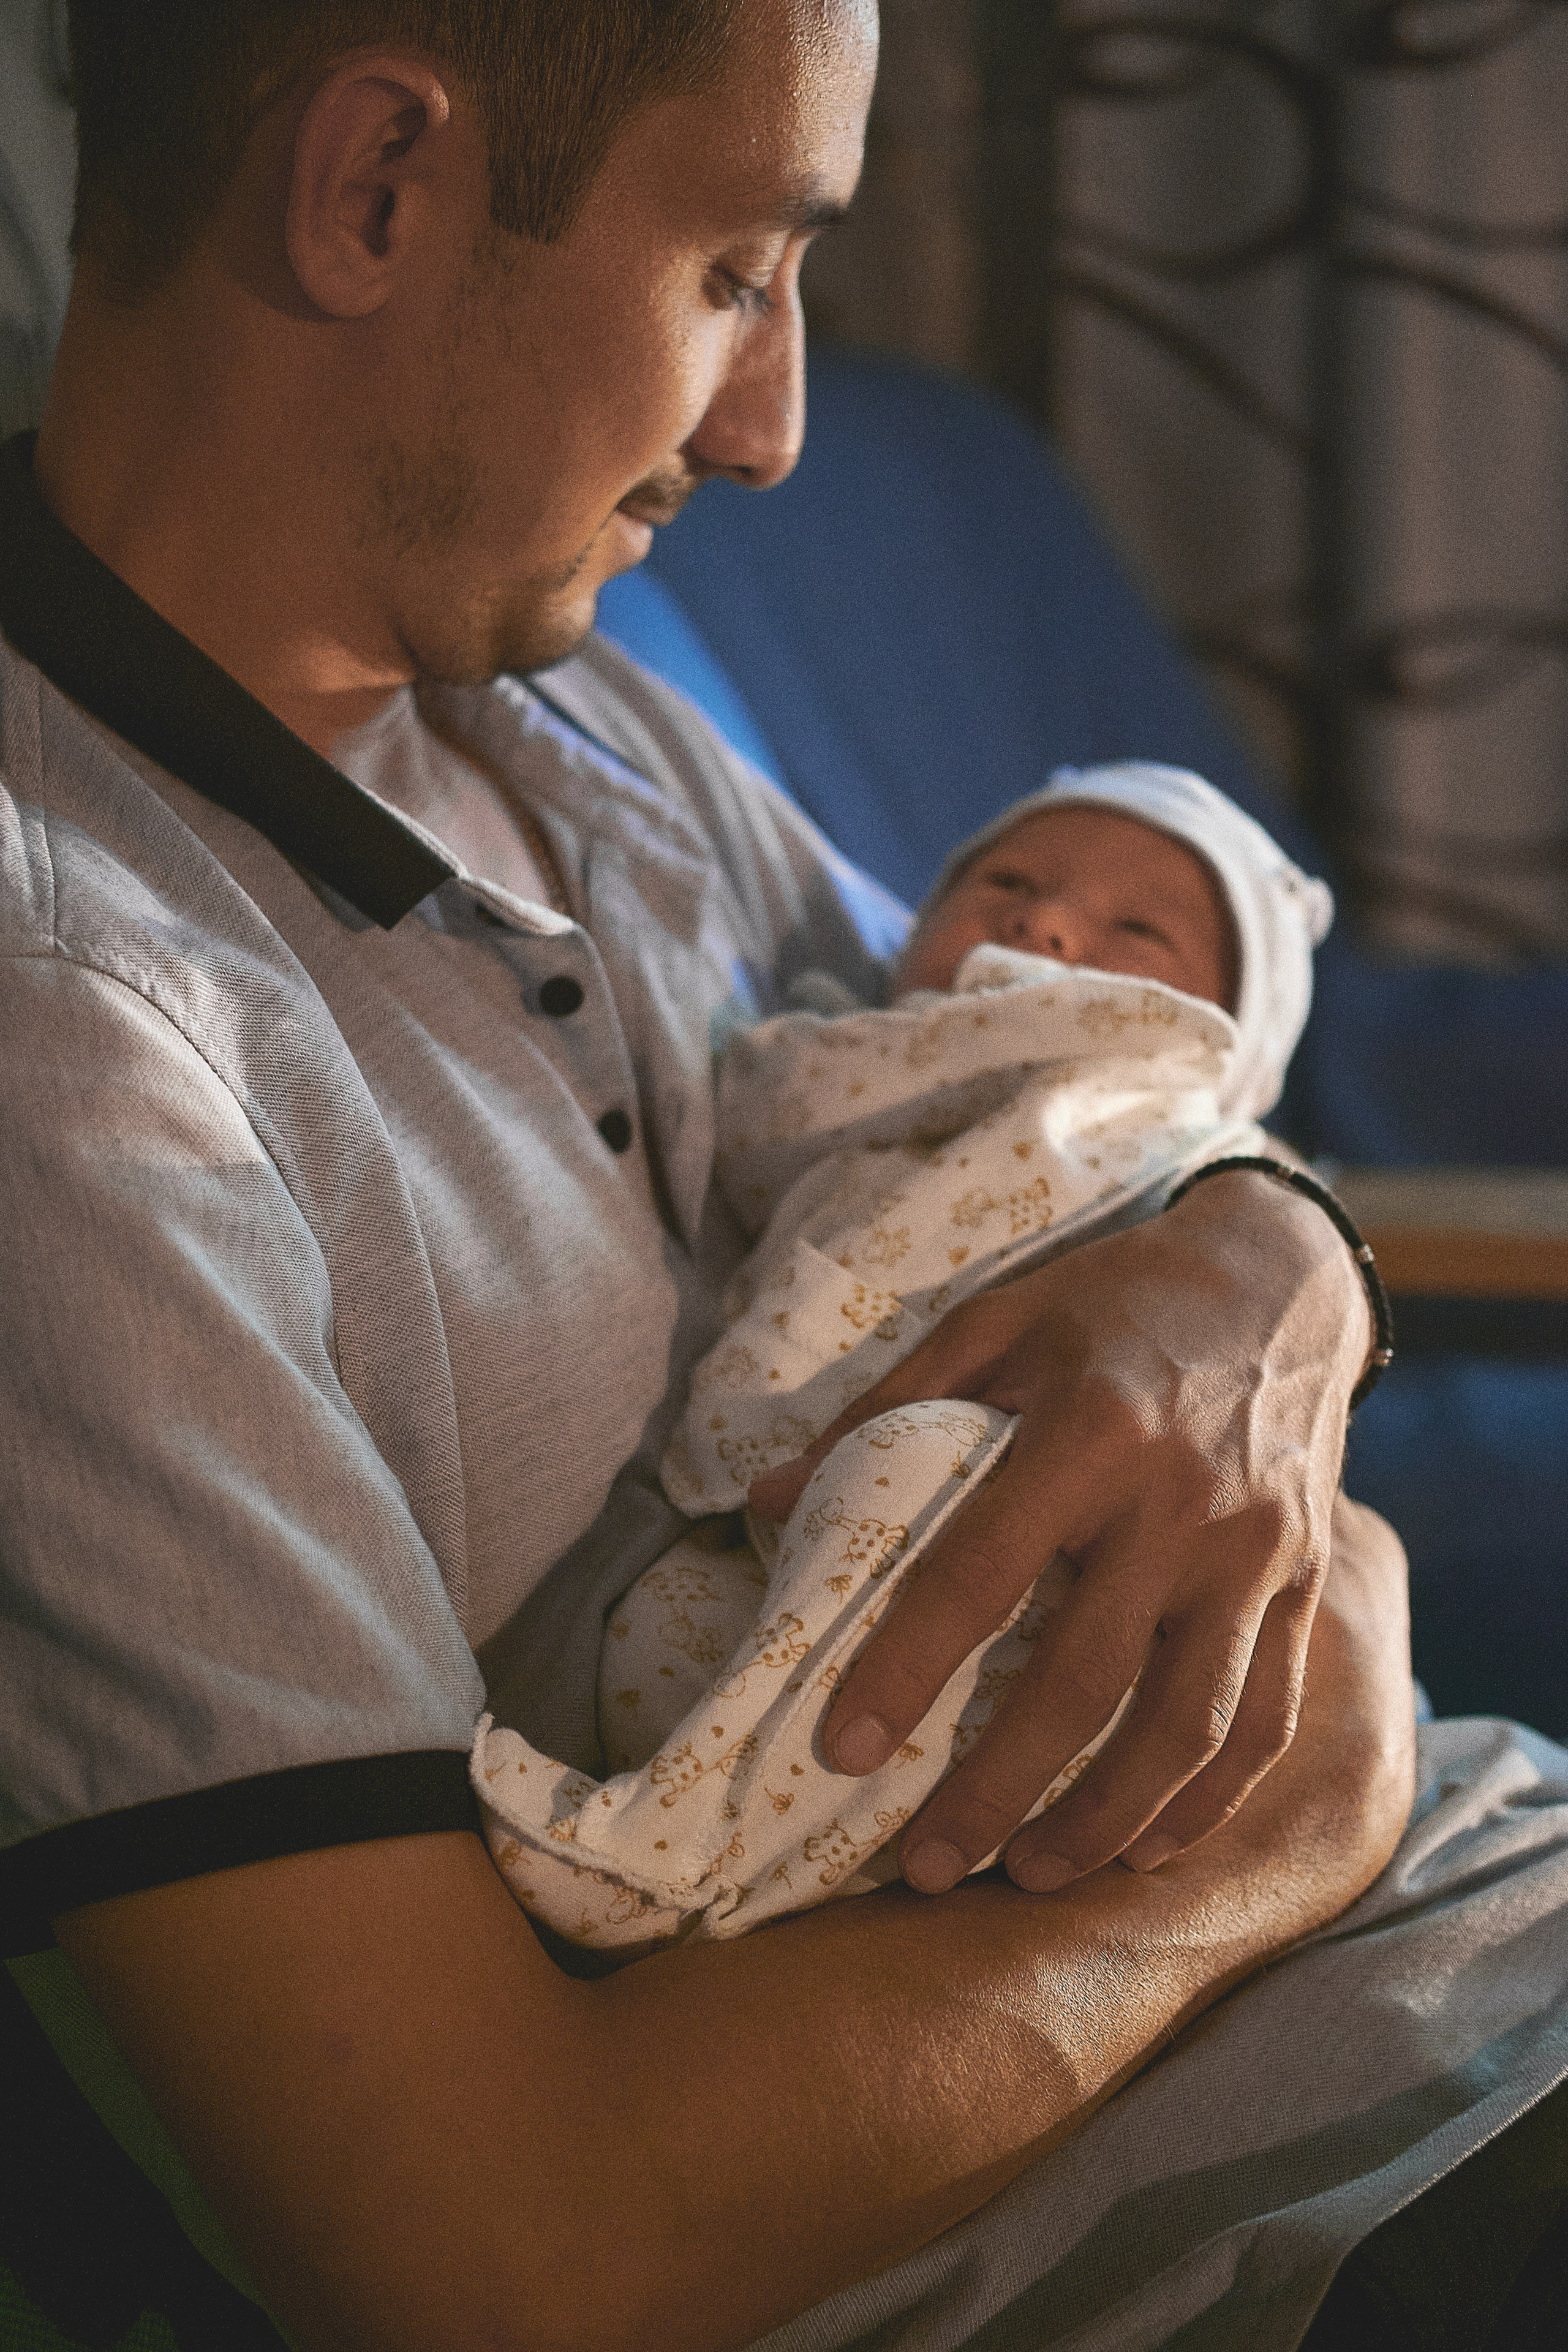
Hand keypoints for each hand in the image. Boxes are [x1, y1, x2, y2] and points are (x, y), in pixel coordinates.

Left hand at [748, 1170, 1373, 1895]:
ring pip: (1188, 1725)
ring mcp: (1255, 1552)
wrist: (1281, 1279)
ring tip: (1024, 1876)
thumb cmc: (1112, 1304)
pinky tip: (1142, 1848)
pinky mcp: (1305, 1582)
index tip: (842, 1749)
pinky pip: (1264, 1717)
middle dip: (998, 1788)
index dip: (906, 1668)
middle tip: (925, 1867)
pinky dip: (1207, 1801)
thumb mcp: (991, 1322)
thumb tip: (766, 1504)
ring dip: (1104, 1820)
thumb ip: (881, 1410)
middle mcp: (1182, 1502)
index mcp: (1088, 1430)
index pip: (981, 1572)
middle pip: (1085, 1678)